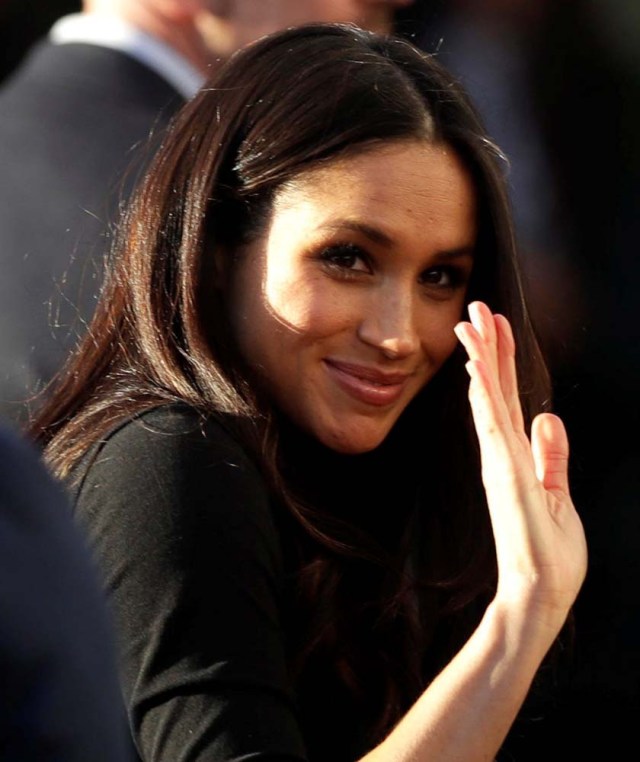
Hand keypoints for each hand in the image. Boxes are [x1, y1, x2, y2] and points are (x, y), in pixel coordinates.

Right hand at [454, 301, 586, 634]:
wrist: (538, 594)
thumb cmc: (549, 555)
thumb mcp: (559, 497)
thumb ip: (552, 456)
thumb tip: (548, 417)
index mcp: (516, 456)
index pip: (507, 398)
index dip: (502, 361)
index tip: (496, 327)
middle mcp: (502, 453)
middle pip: (494, 389)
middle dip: (487, 347)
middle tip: (477, 308)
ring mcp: (501, 462)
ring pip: (489, 398)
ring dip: (482, 358)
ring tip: (473, 322)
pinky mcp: (505, 474)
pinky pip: (492, 424)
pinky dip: (484, 394)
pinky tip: (478, 368)